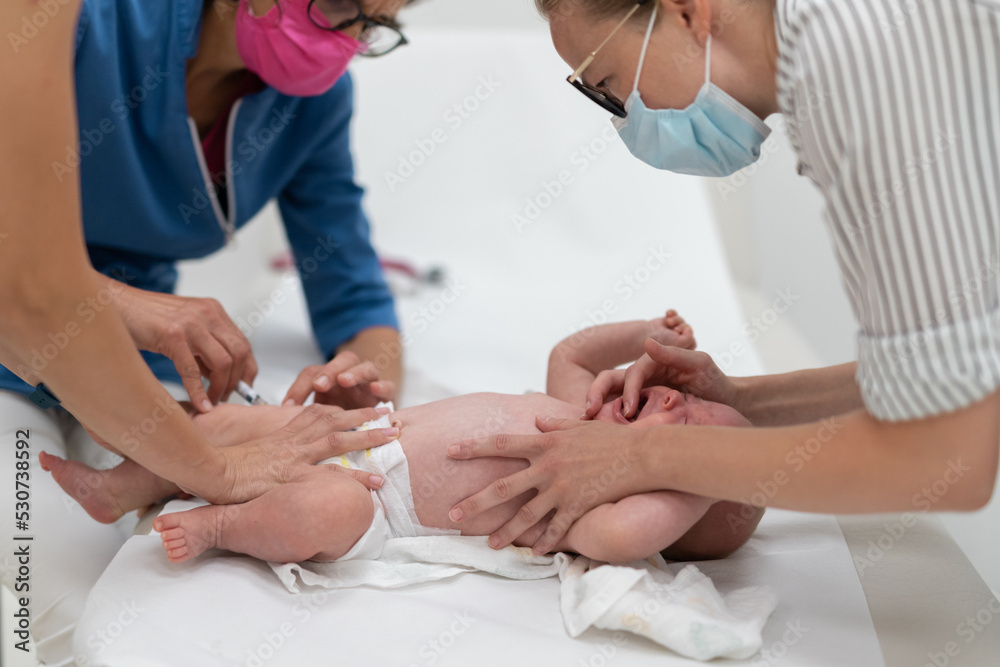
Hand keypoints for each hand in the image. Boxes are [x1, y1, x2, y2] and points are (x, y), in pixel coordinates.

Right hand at [114, 283, 256, 412]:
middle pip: (239, 353)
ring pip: (223, 362)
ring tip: (212, 401)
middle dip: (236, 381)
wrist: (114, 305)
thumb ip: (204, 349)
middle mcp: (208, 314)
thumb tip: (219, 377)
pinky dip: (199, 392)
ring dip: (221, 388)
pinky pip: (193, 370)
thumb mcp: (185, 330)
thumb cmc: (145, 319)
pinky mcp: (173, 334)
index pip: (244, 344)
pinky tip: (201, 404)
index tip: (243, 388)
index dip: (247, 369)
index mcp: (213, 311)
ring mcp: (192, 323)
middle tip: (225, 397)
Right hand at [208, 404, 398, 503]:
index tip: (358, 407)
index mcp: (283, 434)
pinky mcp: (293, 474)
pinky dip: (355, 477)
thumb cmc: (221, 465)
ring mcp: (294, 456)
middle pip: (334, 420)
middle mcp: (292, 441)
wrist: (206, 470)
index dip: (340, 409)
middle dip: (363, 416)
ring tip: (394, 436)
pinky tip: (375, 481)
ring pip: (338, 439)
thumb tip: (272, 461)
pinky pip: (330, 474)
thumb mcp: (250, 453)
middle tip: (388, 414)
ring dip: (369, 437)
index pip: (316, 414)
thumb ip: (268, 453)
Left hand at [283, 350, 394, 408]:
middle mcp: (351, 376)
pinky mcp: (387, 396)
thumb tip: (279, 414)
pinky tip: (375, 389)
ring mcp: (371, 383)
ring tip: (344, 380)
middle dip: (329, 371)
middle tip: (319, 384)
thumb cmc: (342, 418)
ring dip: (354, 372)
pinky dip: (383, 386)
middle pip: (342, 361)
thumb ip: (303, 411)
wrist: (371, 426)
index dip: (300, 387)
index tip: (289, 405)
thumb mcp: (319, 414)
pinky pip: (389, 386)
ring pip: (366, 367)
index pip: (313, 373)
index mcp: (331, 378)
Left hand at [447, 416, 646, 554]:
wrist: (641, 455)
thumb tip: (536, 418)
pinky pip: (556, 529)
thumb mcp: (579, 425)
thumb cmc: (610, 437)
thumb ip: (553, 423)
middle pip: (503, 487)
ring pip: (525, 516)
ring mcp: (561, 489)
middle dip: (475, 502)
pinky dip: (544, 542)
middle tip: (453, 514)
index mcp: (545, 443)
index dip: (473, 446)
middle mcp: (547, 467)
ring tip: (489, 545)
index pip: (501, 443)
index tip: (450, 451)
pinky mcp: (577, 506)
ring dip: (505, 532)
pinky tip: (533, 552)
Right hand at [584, 339, 737, 419]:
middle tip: (586, 415)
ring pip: (610, 397)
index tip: (627, 411)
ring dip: (597, 410)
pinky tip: (602, 437)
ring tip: (585, 427)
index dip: (627, 390)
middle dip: (595, 395)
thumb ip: (674, 353)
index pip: (631, 373)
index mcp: (652, 363)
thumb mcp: (699, 363)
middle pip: (610, 380)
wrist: (726, 404)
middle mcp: (642, 377)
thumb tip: (646, 342)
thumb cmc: (714, 381)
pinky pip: (622, 415)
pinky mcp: (642, 411)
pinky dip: (609, 423)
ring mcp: (641, 393)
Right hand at [647, 309, 696, 348]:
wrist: (642, 337)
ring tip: (669, 322)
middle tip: (675, 328)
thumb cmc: (659, 343)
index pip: (691, 342)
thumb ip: (687, 339)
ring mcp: (670, 332)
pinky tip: (667, 313)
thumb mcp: (678, 343)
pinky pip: (674, 315)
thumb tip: (690, 330)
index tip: (677, 333)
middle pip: (687, 330)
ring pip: (681, 322)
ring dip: (677, 320)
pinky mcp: (665, 323)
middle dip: (683, 327)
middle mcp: (676, 341)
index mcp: (679, 351)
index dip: (687, 336)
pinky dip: (672, 313)